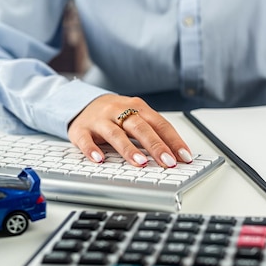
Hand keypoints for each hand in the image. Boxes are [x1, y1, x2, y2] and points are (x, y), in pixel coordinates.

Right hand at [67, 94, 192, 166]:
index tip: (184, 157)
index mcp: (138, 108)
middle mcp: (119, 111)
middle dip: (156, 146)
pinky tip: (99, 160)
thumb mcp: (136, 118)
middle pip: (140, 128)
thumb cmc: (116, 114)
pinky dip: (92, 150)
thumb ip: (153, 133)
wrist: (82, 103)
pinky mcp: (81, 129)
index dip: (174, 141)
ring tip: (140, 163)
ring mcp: (100, 120)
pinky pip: (86, 140)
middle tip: (167, 162)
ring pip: (115, 133)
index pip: (160, 124)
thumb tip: (175, 156)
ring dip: (128, 149)